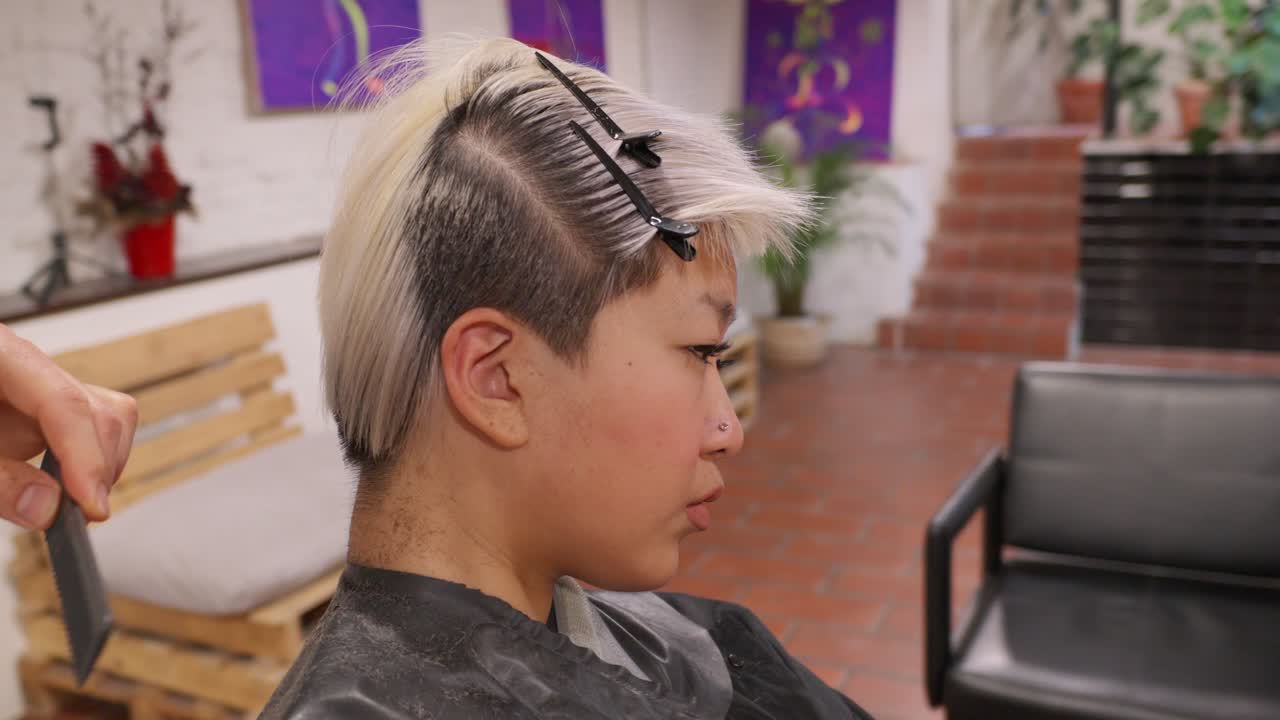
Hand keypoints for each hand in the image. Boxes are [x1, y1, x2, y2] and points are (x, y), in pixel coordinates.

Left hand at [0, 323, 136, 528]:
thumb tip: (47, 509)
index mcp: (2, 357)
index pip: (64, 401)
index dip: (85, 456)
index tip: (92, 506)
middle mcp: (29, 368)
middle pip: (101, 408)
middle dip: (100, 464)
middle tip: (83, 515)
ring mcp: (42, 388)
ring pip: (110, 416)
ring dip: (103, 464)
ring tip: (76, 503)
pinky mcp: (48, 410)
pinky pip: (95, 429)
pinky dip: (93, 463)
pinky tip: (73, 488)